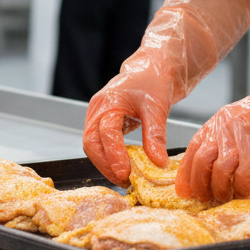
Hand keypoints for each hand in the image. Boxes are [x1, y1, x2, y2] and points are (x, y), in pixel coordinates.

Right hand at [82, 49, 177, 186]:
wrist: (154, 67)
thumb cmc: (154, 80)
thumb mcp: (157, 107)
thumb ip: (155, 135)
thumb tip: (158, 163)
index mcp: (108, 101)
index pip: (105, 133)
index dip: (114, 155)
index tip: (126, 173)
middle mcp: (98, 109)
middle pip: (91, 143)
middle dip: (106, 165)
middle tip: (125, 181)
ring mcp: (98, 116)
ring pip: (94, 146)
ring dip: (107, 164)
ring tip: (126, 179)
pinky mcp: (104, 122)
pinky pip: (100, 144)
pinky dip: (110, 158)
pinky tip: (124, 168)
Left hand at [175, 82, 249, 202]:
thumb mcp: (245, 121)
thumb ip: (228, 137)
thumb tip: (214, 163)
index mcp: (221, 119)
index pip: (194, 147)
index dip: (186, 171)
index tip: (183, 189)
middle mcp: (226, 126)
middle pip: (202, 161)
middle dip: (199, 184)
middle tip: (202, 199)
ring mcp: (242, 138)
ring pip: (219, 171)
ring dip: (219, 190)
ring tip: (223, 199)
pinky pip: (242, 177)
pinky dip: (240, 190)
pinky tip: (244, 194)